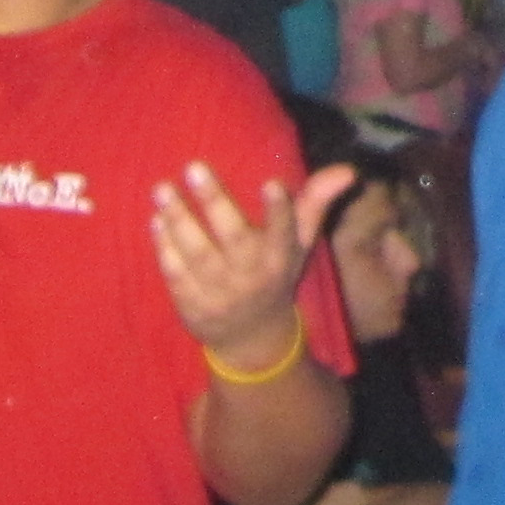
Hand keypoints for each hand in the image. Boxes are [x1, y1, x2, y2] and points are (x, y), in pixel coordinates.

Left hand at [155, 160, 356, 368]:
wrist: (252, 338)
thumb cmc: (276, 275)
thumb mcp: (299, 244)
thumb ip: (315, 203)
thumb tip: (347, 170)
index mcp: (281, 258)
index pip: (284, 232)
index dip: (279, 210)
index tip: (271, 183)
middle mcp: (253, 277)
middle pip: (233, 238)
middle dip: (214, 202)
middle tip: (193, 166)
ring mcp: (222, 294)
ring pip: (199, 255)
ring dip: (179, 221)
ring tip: (162, 189)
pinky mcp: (194, 306)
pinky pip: (177, 276)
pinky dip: (165, 249)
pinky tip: (156, 222)